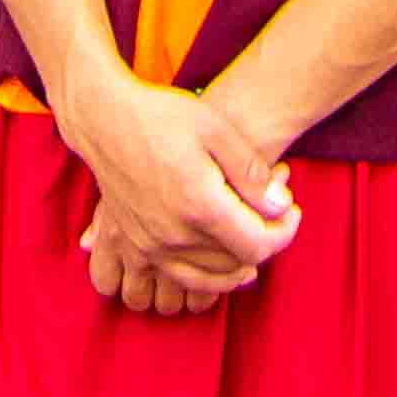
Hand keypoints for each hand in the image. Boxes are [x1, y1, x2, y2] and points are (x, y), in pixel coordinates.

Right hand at [65, 72, 300, 311]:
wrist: (103, 118)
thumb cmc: (161, 116)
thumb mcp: (215, 129)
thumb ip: (251, 171)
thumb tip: (282, 205)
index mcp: (199, 204)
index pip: (257, 245)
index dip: (284, 234)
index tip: (293, 213)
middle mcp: (174, 235)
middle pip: (236, 264)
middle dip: (265, 243)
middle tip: (277, 217)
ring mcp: (151, 246)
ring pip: (208, 280)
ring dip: (238, 267)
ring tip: (254, 242)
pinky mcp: (136, 248)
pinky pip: (177, 279)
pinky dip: (206, 278)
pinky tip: (219, 262)